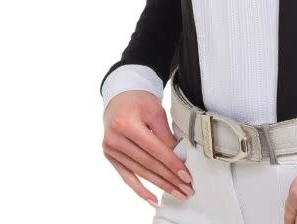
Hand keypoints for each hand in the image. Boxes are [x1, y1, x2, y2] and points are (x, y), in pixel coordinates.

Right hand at [102, 90, 193, 208]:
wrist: (120, 97)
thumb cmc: (139, 101)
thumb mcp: (155, 110)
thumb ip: (165, 133)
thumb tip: (178, 156)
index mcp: (126, 124)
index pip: (154, 148)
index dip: (171, 163)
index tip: (186, 175)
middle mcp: (115, 139)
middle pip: (147, 163)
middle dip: (169, 178)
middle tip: (186, 189)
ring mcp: (110, 150)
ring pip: (140, 172)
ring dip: (160, 185)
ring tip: (177, 193)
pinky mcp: (111, 157)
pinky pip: (127, 177)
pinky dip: (140, 190)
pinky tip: (153, 199)